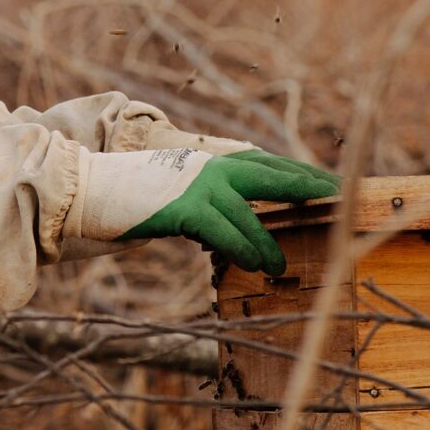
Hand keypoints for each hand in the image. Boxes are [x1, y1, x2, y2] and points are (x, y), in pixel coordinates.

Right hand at [123, 150, 338, 276]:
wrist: (88, 190)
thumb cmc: (135, 200)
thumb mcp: (181, 198)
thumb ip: (214, 207)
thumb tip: (245, 233)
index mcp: (213, 163)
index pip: (267, 163)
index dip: (299, 173)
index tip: (331, 183)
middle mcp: (210, 167)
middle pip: (270, 173)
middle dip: (307, 186)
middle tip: (341, 198)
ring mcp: (196, 184)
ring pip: (248, 211)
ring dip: (268, 242)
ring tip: (281, 266)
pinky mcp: (181, 207)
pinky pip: (221, 230)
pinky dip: (241, 248)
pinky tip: (255, 265)